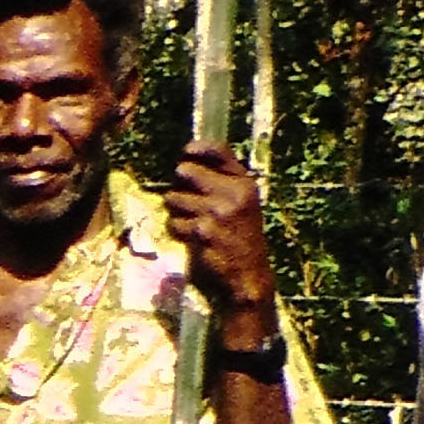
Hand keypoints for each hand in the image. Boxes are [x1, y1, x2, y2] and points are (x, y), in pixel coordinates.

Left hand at [164, 142, 278, 328]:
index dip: (198, 148)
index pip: (219, 151)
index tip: (186, 152)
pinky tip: (193, 238)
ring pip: (174, 198)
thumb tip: (189, 160)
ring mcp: (217, 212)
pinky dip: (178, 230)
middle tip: (185, 199)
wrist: (249, 275)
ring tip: (192, 222)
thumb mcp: (244, 204)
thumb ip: (224, 181)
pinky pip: (175, 222)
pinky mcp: (202, 231)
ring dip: (176, 210)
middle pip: (186, 171)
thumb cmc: (243, 237)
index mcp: (245, 184)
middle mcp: (233, 193)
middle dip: (179, 184)